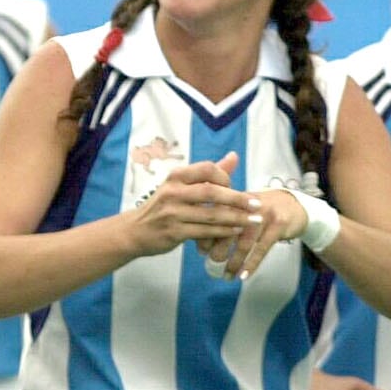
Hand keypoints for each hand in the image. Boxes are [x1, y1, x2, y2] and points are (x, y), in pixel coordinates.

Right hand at [126, 151, 261, 256]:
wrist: (133, 231)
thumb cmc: (162, 206)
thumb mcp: (179, 185)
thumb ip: (208, 173)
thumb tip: (234, 156)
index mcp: (175, 177)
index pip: (206, 169)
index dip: (225, 177)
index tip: (236, 186)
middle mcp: (172, 192)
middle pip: (212, 192)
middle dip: (238, 199)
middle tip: (257, 205)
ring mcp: (172, 213)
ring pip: (212, 215)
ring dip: (237, 218)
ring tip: (255, 220)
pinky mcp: (174, 232)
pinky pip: (205, 232)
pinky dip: (223, 232)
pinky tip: (236, 231)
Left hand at [201, 187, 312, 280]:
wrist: (294, 203)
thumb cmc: (260, 211)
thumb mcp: (241, 210)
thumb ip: (221, 221)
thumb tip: (199, 243)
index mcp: (233, 200)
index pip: (213, 218)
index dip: (206, 235)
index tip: (201, 252)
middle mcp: (246, 206)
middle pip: (227, 230)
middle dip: (218, 250)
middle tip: (212, 264)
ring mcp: (263, 215)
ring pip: (244, 242)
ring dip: (234, 262)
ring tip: (227, 275)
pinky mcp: (278, 225)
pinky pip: (262, 249)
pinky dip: (251, 264)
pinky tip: (243, 276)